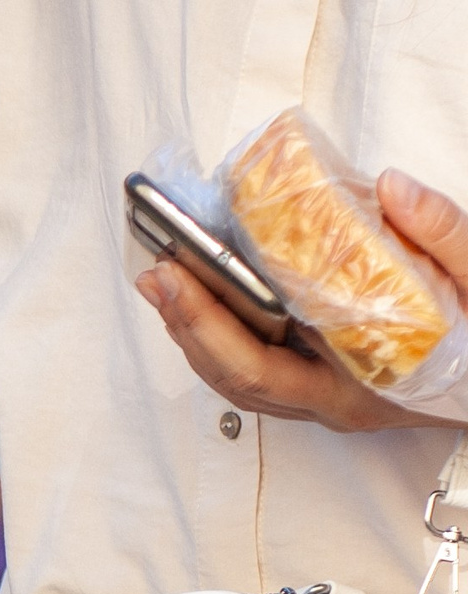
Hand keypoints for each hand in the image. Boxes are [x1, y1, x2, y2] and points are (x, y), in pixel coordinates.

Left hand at [135, 167, 467, 433]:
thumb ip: (444, 235)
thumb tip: (390, 187)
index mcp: (361, 388)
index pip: (258, 367)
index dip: (209, 323)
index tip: (179, 274)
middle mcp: (333, 405)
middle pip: (232, 377)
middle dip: (186, 323)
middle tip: (155, 271)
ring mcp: (326, 403)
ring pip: (238, 381)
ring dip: (197, 332)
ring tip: (166, 281)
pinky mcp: (327, 389)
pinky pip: (257, 373)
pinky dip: (225, 336)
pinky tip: (211, 299)